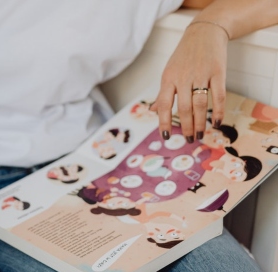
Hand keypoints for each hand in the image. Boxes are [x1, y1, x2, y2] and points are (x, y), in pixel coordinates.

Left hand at [151, 22, 228, 142]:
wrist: (204, 33)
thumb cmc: (184, 56)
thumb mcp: (169, 72)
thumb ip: (163, 93)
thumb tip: (153, 111)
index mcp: (168, 79)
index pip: (164, 104)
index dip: (164, 122)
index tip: (166, 136)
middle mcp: (183, 78)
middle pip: (184, 108)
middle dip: (186, 126)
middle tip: (189, 139)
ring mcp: (201, 75)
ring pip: (200, 104)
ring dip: (200, 123)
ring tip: (200, 134)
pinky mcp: (217, 72)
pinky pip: (218, 95)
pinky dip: (217, 110)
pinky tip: (216, 122)